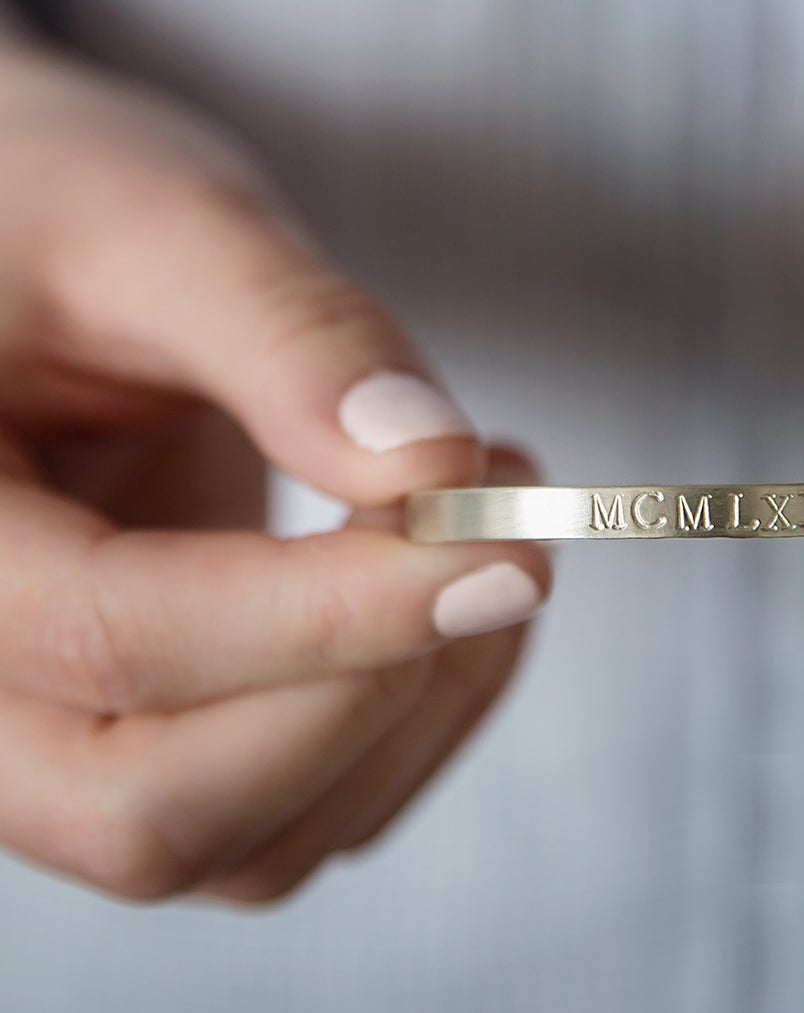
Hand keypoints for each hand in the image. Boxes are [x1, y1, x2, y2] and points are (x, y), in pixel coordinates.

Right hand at [0, 36, 549, 904]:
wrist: (22, 253)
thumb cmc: (56, 211)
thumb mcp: (156, 223)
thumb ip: (289, 337)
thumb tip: (434, 466)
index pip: (114, 636)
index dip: (329, 611)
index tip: (497, 542)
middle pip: (160, 813)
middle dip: (371, 689)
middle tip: (506, 534)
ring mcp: (50, 737)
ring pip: (251, 841)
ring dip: (417, 703)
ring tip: (493, 512)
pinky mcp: (147, 738)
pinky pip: (296, 814)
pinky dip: (411, 718)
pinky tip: (455, 572)